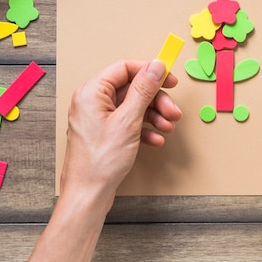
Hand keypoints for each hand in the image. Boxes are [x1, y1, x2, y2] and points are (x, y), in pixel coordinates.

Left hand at [60, 59, 181, 200]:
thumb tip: (156, 67)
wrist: (88, 195)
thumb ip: (144, 90)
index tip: (170, 80)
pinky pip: (129, 122)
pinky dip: (144, 128)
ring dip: (154, 115)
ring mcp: (98, 118)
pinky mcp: (105, 133)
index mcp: (92, 92)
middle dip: (156, 100)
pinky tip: (155, 139)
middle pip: (132, 88)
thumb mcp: (128, 121)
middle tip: (173, 111)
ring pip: (133, 106)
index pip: (124, 68)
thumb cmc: (100, 161)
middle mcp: (92, 102)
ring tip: (167, 127)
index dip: (150, 72)